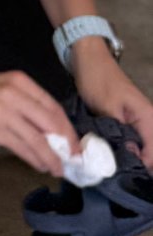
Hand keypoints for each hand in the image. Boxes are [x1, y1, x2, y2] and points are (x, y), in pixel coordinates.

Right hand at [0, 68, 77, 173]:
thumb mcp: (4, 89)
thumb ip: (25, 104)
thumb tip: (50, 132)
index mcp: (21, 82)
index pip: (54, 107)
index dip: (68, 129)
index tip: (75, 144)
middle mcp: (16, 94)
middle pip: (51, 123)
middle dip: (66, 145)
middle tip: (73, 160)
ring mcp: (5, 111)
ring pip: (39, 139)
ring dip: (52, 158)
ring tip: (58, 169)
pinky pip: (23, 147)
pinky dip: (36, 159)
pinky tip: (40, 165)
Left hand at [72, 40, 150, 160]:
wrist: (88, 59)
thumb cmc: (98, 79)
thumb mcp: (107, 107)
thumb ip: (120, 134)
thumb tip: (131, 159)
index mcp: (149, 119)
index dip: (140, 168)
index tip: (120, 176)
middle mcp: (149, 123)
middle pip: (149, 154)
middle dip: (134, 166)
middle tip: (111, 172)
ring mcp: (139, 124)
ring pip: (140, 150)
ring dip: (126, 159)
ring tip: (107, 166)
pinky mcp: (127, 123)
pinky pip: (130, 142)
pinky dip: (121, 149)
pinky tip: (108, 156)